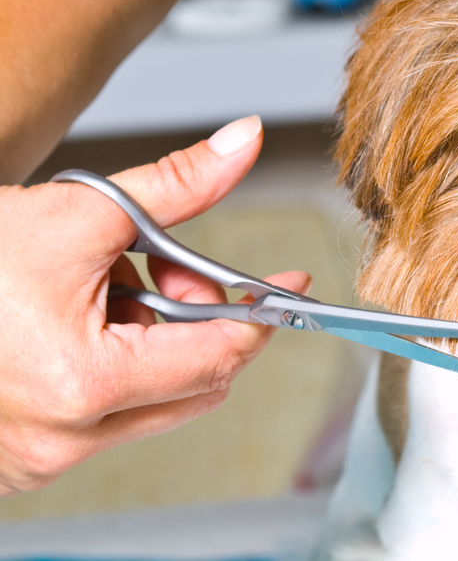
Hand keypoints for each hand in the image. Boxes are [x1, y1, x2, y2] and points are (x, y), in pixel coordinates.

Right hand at [0, 116, 310, 495]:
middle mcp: (63, 438)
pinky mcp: (25, 458)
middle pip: (194, 382)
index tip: (287, 286)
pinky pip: (112, 414)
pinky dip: (121, 364)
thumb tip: (243, 142)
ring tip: (109, 285)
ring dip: (159, 339)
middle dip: (201, 317)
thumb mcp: (82, 209)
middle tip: (169, 264)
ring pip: (156, 399)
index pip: (218, 356)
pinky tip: (83, 321)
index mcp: (83, 383)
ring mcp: (41, 456)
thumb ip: (179, 183)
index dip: (262, 314)